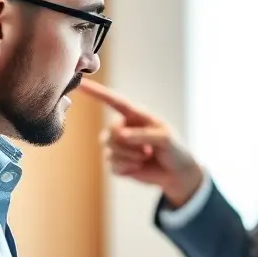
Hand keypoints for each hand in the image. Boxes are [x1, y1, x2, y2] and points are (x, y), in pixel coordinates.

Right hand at [79, 78, 204, 207]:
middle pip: (110, 133)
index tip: (80, 83)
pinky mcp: (117, 163)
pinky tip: (139, 167)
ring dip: (131, 157)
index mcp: (135, 115)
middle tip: (148, 151)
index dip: (96, 92)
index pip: (113, 101)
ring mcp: (118, 146)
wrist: (177, 173)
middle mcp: (123, 127)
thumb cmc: (175, 149)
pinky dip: (128, 168)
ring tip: (146, 157)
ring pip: (110, 150)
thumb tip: (120, 136)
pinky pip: (112, 166)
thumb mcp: (166, 138)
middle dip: (129, 145)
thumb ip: (143, 134)